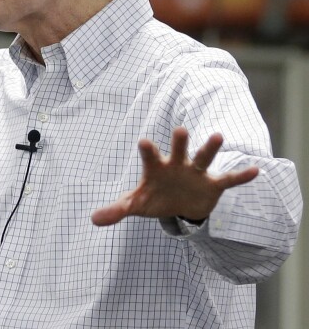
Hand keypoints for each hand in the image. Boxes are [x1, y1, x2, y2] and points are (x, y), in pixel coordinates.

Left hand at [91, 126, 258, 225]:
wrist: (178, 205)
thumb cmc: (154, 197)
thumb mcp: (135, 204)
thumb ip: (117, 209)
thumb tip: (93, 219)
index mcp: (156, 167)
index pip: (150, 156)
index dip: (148, 150)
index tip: (144, 141)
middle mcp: (177, 165)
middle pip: (179, 151)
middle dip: (180, 142)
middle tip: (181, 129)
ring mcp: (196, 173)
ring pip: (203, 158)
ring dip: (209, 149)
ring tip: (218, 136)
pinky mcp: (212, 185)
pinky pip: (228, 180)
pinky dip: (240, 176)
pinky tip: (255, 171)